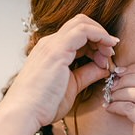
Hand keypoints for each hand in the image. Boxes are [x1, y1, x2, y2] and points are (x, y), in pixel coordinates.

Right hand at [1, 14, 119, 132]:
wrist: (24, 112)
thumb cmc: (42, 105)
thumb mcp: (71, 87)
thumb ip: (86, 75)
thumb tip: (103, 67)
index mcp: (51, 51)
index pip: (77, 36)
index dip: (95, 44)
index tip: (105, 60)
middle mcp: (50, 43)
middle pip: (80, 24)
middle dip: (99, 35)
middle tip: (110, 53)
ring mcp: (53, 44)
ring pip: (82, 23)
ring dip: (101, 35)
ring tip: (109, 54)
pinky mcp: (58, 49)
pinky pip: (83, 31)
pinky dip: (99, 36)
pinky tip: (107, 49)